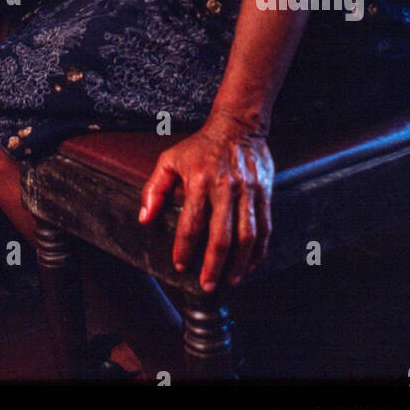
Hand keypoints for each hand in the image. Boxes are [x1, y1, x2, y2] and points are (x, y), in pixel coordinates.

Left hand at [139, 113, 273, 291]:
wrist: (237, 125)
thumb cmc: (201, 145)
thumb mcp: (170, 160)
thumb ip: (154, 189)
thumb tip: (145, 218)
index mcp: (198, 180)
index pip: (191, 222)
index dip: (184, 247)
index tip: (180, 264)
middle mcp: (225, 187)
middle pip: (221, 235)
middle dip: (213, 265)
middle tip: (207, 284)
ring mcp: (247, 191)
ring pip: (246, 236)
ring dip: (239, 263)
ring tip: (231, 280)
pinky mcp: (264, 193)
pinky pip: (264, 227)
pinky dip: (259, 250)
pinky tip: (251, 264)